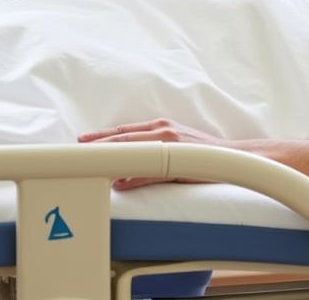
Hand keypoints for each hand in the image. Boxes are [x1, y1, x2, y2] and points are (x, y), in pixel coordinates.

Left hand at [78, 118, 227, 189]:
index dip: (102, 134)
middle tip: (77, 149)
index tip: (82, 139)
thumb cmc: (202, 151)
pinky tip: (119, 182)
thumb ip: (152, 148)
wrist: (231, 155)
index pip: (124, 129)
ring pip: (133, 150)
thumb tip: (127, 164)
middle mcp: (163, 131)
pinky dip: (133, 177)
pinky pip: (150, 170)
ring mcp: (170, 145)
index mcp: (161, 125)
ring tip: (90, 164)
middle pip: (124, 138)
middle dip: (98, 144)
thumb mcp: (175, 142)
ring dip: (111, 157)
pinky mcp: (178, 162)